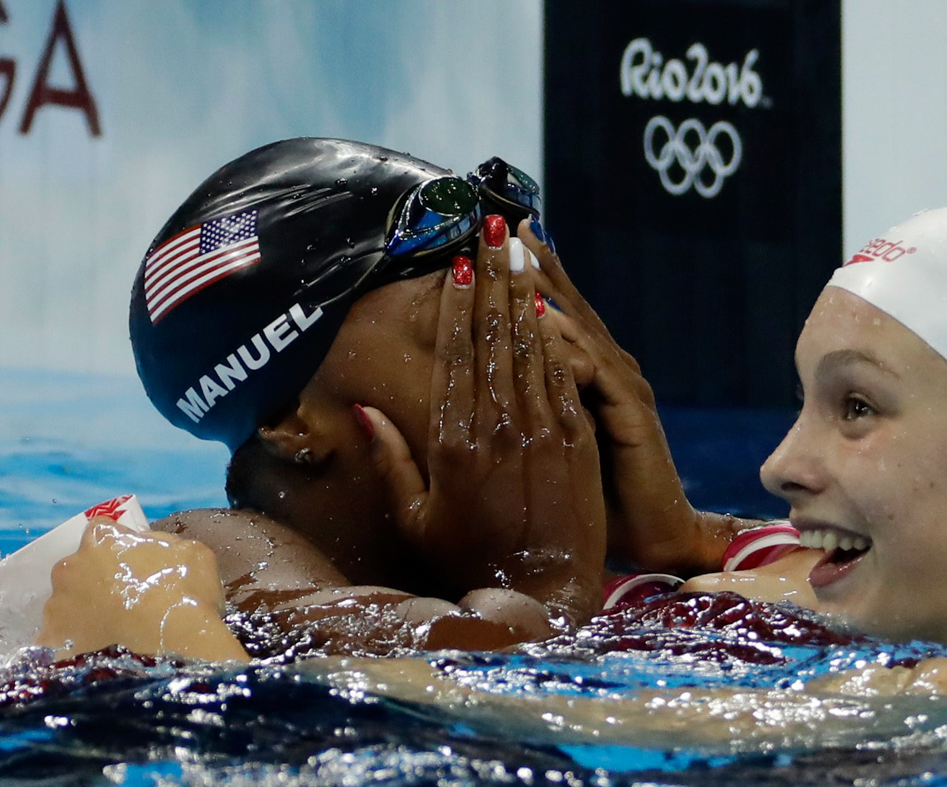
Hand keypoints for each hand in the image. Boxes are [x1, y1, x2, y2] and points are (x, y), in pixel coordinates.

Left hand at [35, 518, 247, 661]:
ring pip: (68, 603)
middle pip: (78, 567)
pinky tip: (99, 650)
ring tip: (115, 630)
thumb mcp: (192, 552)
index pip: (101, 530)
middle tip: (124, 598)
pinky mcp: (52, 640)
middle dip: (96, 579)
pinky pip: (61, 638)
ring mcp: (56, 605)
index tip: (132, 561)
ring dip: (86, 611)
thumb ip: (164, 543)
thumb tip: (152, 548)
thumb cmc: (185, 593)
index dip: (117, 545)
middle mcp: (70, 567)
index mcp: (101, 539)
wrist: (173, 646)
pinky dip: (76, 642)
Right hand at [362, 218, 605, 625]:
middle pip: (494, 337)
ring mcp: (542, 432)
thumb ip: (389, 460)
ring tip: (521, 250)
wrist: (544, 591)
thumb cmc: (469, 559)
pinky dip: (558, 338)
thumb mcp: (414, 518)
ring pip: (530, 348)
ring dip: (525, 293)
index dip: (457, 306)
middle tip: (492, 230)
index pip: (455, 357)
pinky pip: (565, 378)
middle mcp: (497, 429)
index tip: (457, 264)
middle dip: (493, 278)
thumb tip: (364, 406)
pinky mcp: (577, 441)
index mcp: (453, 445)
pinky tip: (553, 305)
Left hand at [520, 220, 752, 572]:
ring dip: (547, 290)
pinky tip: (541, 320)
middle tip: (501, 224)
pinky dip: (568, 344)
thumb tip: (480, 380)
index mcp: (584, 376)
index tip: (488, 243)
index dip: (521, 277)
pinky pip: (595, 370)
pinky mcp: (632, 413)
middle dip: (531, 265)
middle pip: (564, 306)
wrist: (654, 536)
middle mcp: (605, 371)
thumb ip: (525, 410)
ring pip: (578, 328)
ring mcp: (622, 388)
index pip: (547, 315)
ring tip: (516, 256)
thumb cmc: (594, 500)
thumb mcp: (551, 447)